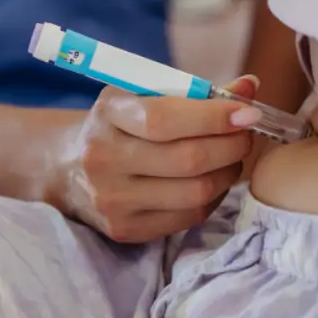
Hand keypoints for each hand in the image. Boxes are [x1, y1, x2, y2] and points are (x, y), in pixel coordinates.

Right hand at [47, 77, 263, 242]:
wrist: (67, 166)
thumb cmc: (119, 124)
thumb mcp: (144, 95)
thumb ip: (196, 93)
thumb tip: (250, 87)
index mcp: (108, 115)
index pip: (165, 119)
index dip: (214, 117)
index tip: (248, 112)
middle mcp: (104, 160)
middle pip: (187, 160)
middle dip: (231, 146)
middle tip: (245, 135)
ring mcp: (112, 200)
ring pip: (194, 193)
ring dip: (227, 173)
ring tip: (232, 157)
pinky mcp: (124, 229)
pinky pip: (188, 217)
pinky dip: (213, 198)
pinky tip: (213, 181)